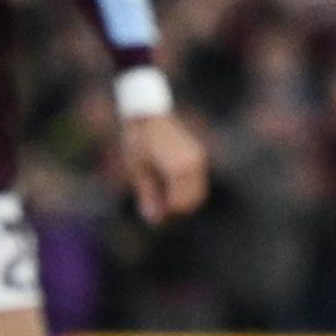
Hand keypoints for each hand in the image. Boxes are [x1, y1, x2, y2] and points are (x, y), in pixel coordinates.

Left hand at [117, 110, 209, 226]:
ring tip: (161, 202)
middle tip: (157, 213)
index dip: (168, 214)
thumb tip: (154, 220)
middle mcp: (193, 163)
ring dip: (183, 203)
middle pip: (192, 201)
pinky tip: (168, 192)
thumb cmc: (138, 141)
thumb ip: (147, 194)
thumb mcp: (137, 169)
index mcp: (178, 167)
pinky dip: (186, 193)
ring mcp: (198, 159)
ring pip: (198, 194)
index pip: (180, 203)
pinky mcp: (198, 157)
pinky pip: (197, 184)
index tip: (155, 216)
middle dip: (176, 211)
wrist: (147, 115)